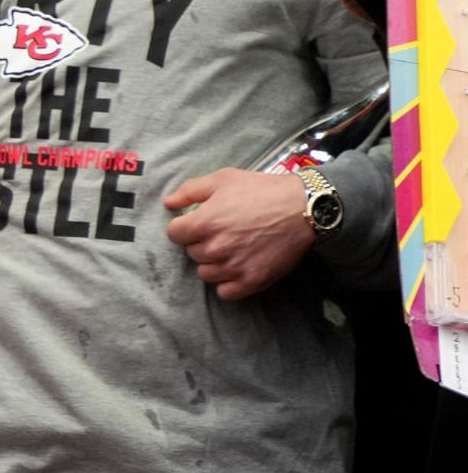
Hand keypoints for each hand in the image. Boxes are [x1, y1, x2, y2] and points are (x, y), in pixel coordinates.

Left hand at [165, 168, 315, 300]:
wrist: (303, 208)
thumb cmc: (261, 190)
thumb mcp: (223, 179)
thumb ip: (190, 191)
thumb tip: (168, 204)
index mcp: (204, 223)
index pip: (174, 234)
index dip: (184, 227)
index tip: (198, 223)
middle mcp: (216, 248)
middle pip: (191, 253)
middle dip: (201, 243)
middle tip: (221, 233)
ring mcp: (234, 267)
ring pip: (206, 274)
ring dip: (213, 264)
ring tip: (230, 250)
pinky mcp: (253, 281)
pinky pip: (225, 293)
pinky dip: (228, 283)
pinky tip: (237, 268)